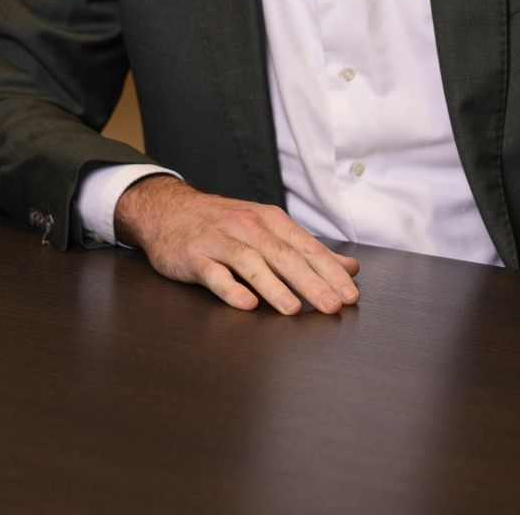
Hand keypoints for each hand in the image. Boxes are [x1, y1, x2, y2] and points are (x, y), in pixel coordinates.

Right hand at [114, 175, 360, 314]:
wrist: (168, 210)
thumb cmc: (224, 224)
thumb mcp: (267, 229)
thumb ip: (307, 250)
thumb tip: (349, 268)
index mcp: (270, 221)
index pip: (307, 248)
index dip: (330, 272)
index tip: (351, 295)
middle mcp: (247, 227)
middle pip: (283, 255)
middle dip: (311, 282)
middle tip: (332, 306)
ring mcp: (219, 241)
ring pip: (251, 263)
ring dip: (274, 286)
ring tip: (293, 309)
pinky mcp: (194, 257)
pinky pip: (214, 274)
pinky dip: (231, 288)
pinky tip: (246, 303)